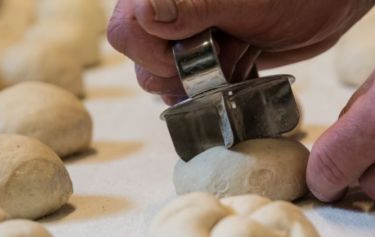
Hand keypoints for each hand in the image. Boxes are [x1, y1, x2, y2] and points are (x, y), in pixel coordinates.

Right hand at [107, 0, 374, 103]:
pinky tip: (244, 70)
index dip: (155, 55)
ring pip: (168, 78)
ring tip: (239, 64)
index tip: (195, 58)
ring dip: (201, 85)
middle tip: (225, 63)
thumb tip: (146, 13)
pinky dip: (218, 90)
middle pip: (143, 60)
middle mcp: (173, 10)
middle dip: (181, 74)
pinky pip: (196, 86)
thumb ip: (193, 5)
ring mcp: (192, 34)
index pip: (128, 30)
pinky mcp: (214, 55)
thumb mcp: (247, 0)